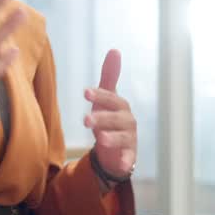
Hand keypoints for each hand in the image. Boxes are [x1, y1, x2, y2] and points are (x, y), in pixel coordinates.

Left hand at [83, 49, 136, 192]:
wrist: (116, 148)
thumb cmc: (110, 119)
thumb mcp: (107, 98)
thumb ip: (109, 76)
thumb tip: (115, 50)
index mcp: (120, 106)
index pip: (110, 98)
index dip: (99, 95)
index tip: (85, 92)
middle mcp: (127, 121)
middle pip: (115, 118)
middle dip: (101, 118)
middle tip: (85, 120)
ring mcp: (129, 138)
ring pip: (122, 137)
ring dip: (112, 137)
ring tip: (99, 137)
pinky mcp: (129, 156)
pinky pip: (128, 158)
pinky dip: (126, 161)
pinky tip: (121, 164)